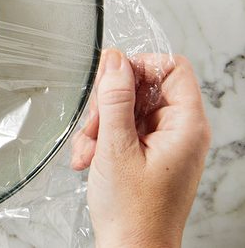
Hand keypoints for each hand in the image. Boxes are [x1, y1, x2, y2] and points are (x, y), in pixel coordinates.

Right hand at [71, 49, 210, 247]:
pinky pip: (123, 129)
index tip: (110, 78)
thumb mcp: (116, 148)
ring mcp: (164, 142)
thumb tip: (116, 61)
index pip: (171, 68)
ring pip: (127, 109)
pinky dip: (102, 139)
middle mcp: (179, 130)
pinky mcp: (148, 153)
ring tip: (88, 150)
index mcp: (185, 125)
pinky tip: (89, 158)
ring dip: (100, 125)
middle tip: (93, 126)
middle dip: (109, 103)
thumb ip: (115, 100)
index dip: (139, 66)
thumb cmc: (134, 213)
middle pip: (143, 88)